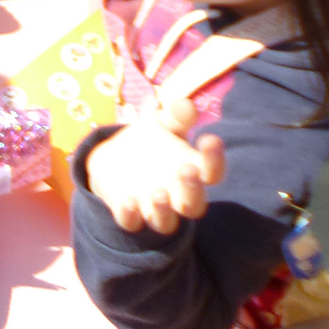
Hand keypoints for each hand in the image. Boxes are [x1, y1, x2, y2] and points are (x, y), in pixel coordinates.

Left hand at [85, 96, 225, 234]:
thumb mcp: (163, 125)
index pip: (213, 173)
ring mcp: (153, 209)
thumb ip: (176, 117)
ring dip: (164, 210)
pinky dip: (130, 216)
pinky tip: (127, 201)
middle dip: (192, 190)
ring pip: (167, 223)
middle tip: (187, 170)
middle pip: (194, 205)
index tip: (210, 139)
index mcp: (193, 172)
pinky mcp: (128, 215)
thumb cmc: (151, 143)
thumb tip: (188, 105)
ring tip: (159, 192)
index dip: (215, 160)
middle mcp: (178, 197)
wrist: (114, 159)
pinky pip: (132, 223)